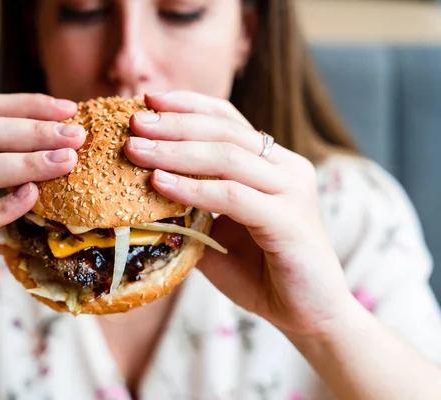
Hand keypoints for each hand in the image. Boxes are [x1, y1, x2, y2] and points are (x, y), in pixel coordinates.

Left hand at [124, 91, 352, 336]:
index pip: (227, 120)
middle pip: (224, 131)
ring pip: (227, 157)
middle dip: (173, 124)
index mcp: (272, 163)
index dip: (187, 105)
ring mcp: (292, 190)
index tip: (149, 98)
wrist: (307, 313)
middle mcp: (286, 168)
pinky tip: (159, 183)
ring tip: (136, 150)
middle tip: (134, 122)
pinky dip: (193, 188)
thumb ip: (191, 208)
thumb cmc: (260, 272)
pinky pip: (232, 196)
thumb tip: (142, 190)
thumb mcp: (218, 232)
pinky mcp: (289, 219)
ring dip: (175, 151)